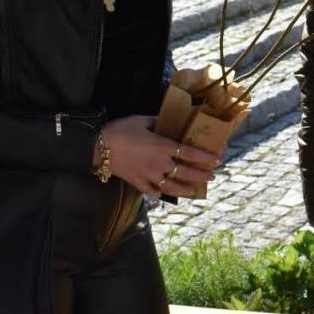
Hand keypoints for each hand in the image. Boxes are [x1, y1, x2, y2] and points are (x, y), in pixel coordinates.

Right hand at [102, 116, 218, 196]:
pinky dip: (161, 193)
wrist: (97, 147)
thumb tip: (167, 120)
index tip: (217, 159)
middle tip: (211, 176)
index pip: (189, 153)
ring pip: (172, 186)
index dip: (204, 157)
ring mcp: (149, 176)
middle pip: (186, 172)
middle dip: (201, 175)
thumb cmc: (119, 131)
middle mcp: (159, 163)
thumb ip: (157, 121)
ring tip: (195, 190)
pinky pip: (153, 191)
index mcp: (162, 146)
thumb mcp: (141, 120)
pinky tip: (167, 193)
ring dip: (186, 189)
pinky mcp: (138, 183)